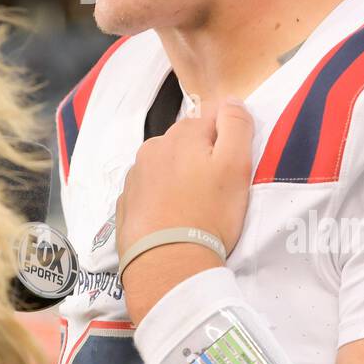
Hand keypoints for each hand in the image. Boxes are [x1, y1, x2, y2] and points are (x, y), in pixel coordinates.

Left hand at [116, 98, 254, 323]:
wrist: (167, 263)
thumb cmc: (208, 213)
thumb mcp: (236, 166)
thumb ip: (236, 126)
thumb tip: (231, 100)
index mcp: (182, 135)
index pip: (212, 119)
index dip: (227, 141)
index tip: (232, 169)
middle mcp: (154, 148)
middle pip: (187, 142)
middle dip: (201, 158)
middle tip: (216, 192)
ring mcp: (136, 175)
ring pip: (166, 165)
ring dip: (179, 177)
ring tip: (194, 208)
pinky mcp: (126, 202)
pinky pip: (150, 190)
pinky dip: (161, 198)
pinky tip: (172, 219)